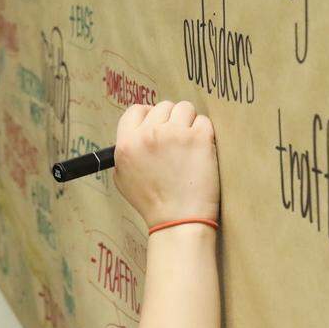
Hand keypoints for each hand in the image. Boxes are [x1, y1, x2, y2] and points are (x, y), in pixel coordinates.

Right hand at [112, 101, 218, 227]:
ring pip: (185, 108)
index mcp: (127, 144)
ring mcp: (174, 134)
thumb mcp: (123, 179)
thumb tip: (135, 133)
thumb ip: (125, 152)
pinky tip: (202, 151)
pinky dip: (205, 133)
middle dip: (172, 120)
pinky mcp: (198, 138)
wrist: (179, 221)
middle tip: (178, 141)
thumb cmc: (152, 204)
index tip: (159, 124)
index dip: (149, 115)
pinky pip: (204, 121)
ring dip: (189, 122)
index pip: (136, 110)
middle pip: (163, 106)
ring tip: (190, 145)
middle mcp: (148, 135)